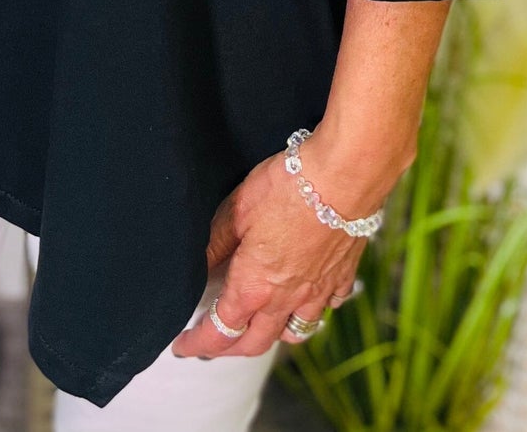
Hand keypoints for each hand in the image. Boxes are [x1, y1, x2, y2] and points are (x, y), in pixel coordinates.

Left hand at [170, 146, 385, 359]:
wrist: (343, 177)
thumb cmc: (287, 189)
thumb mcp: (237, 210)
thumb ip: (217, 242)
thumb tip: (202, 264)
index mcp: (253, 288)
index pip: (219, 332)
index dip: (197, 342)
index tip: (183, 345)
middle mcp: (286, 299)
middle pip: (255, 343)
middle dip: (230, 349)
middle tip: (214, 342)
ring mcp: (318, 292)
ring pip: (294, 332)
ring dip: (273, 334)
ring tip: (260, 324)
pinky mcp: (342, 276)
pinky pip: (327, 306)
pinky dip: (312, 307)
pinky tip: (306, 296)